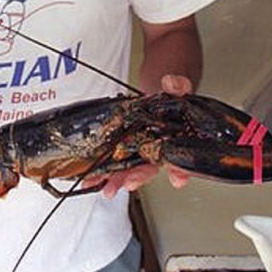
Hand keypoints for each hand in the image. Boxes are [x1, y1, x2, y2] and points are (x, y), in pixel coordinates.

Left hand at [88, 72, 194, 197]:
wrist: (158, 98)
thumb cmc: (170, 99)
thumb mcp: (177, 89)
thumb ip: (178, 86)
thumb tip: (172, 82)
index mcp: (174, 140)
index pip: (179, 156)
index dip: (180, 169)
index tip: (177, 178)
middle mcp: (156, 150)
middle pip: (150, 168)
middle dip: (138, 177)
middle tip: (128, 183)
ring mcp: (138, 152)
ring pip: (129, 170)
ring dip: (117, 180)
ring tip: (107, 188)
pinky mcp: (122, 150)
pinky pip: (112, 163)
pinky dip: (102, 173)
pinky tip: (92, 180)